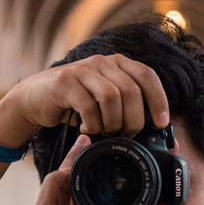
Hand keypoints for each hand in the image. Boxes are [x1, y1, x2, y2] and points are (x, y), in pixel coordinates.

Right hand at [0, 54, 169, 147]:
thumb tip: (169, 142)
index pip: (147, 76)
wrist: (34, 100)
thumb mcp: (106, 107)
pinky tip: (87, 130)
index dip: (158, 100)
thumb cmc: (75, 107)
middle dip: (133, 119)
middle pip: (131, 90)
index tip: (161, 123)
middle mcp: (102, 62)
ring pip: (111, 97)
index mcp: (117, 64)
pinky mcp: (64, 82)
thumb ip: (131, 116)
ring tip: (104, 132)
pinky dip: (92, 124)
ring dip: (112, 123)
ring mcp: (82, 69)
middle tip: (125, 135)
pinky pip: (89, 106)